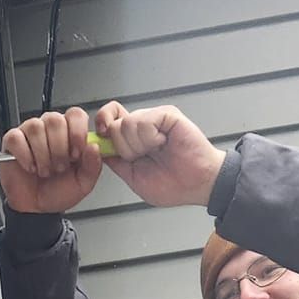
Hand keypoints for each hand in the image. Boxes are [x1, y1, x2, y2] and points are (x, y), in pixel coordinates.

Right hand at [0, 108, 104, 216]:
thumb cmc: (57, 192)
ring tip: (44, 170)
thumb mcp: (82, 183)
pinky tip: (30, 167)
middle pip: (55, 120)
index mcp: (69, 133)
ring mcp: (29, 133)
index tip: (76, 153)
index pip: (75, 115)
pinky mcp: (12, 141)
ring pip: (36, 128)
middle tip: (59, 167)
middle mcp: (50, 129)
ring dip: (43, 154)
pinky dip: (25, 156)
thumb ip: (92, 166)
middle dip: (59, 148)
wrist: (37, 208)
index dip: (77, 132)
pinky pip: (17, 138)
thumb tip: (94, 147)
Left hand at [92, 101, 223, 208]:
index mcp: (133, 140)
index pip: (108, 119)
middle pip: (113, 124)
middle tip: (144, 156)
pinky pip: (144, 121)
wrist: (198, 184)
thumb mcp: (135, 179)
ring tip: (158, 151)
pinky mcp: (166, 114)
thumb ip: (117, 163)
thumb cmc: (174, 185)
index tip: (102, 137)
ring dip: (139, 145)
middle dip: (124, 149)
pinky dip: (151, 138)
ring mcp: (154, 118)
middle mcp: (142, 125)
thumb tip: (100, 149)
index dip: (102, 126)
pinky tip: (164, 143)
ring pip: (126, 124)